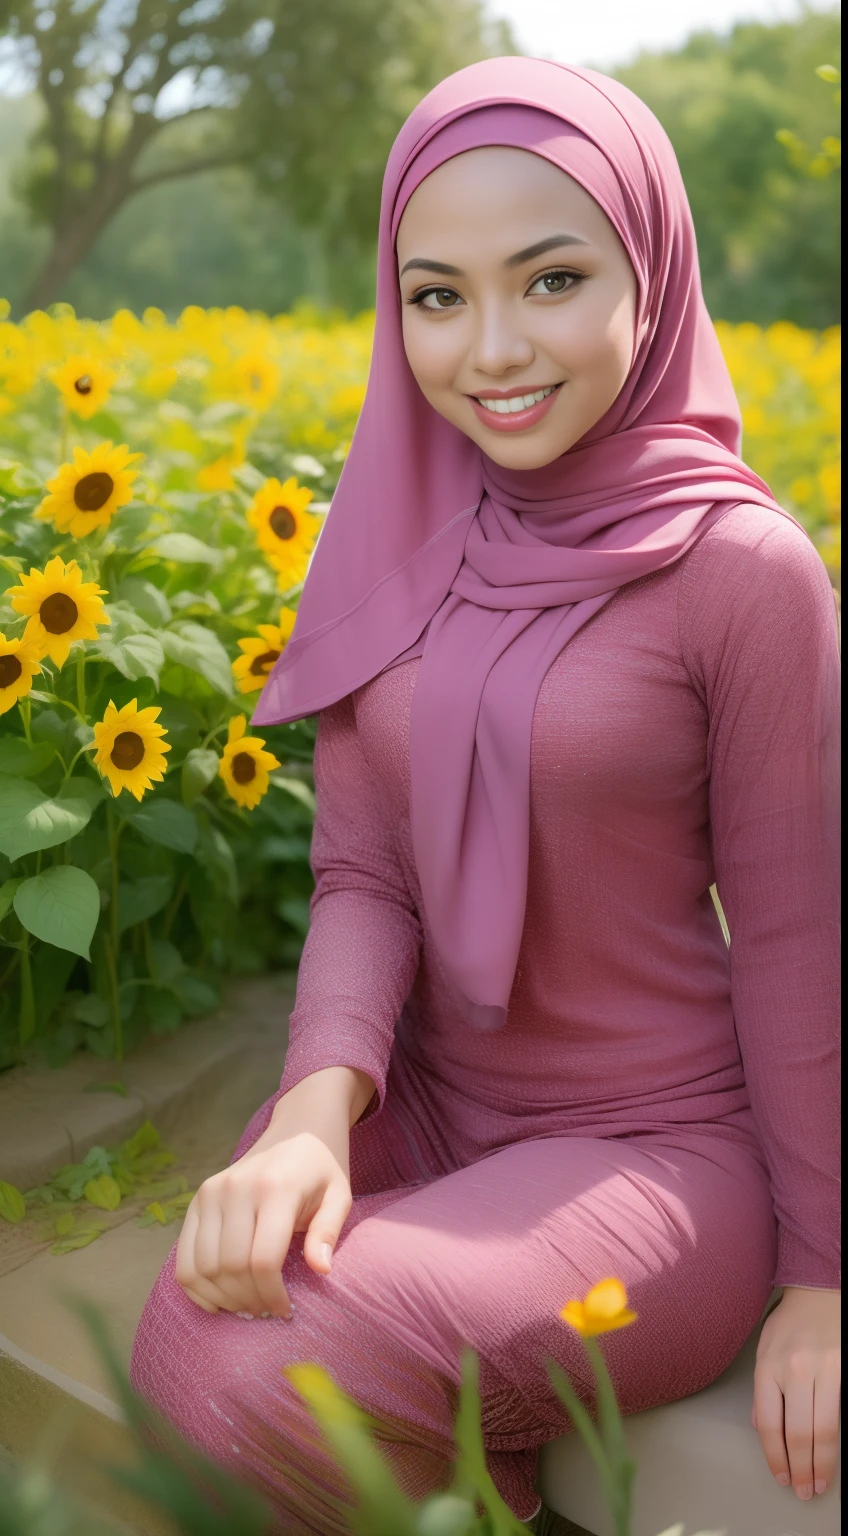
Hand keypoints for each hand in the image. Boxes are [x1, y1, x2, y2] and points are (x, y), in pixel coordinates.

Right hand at [175, 1124, 351, 1318]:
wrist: (295, 1132)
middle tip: (266, 1311)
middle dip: (249, 1300)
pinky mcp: (197, 1199)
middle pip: (231, 1268)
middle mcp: (236, 1189)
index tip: (285, 1312)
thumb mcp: (339, 1195)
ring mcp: (211, 1192)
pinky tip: (219, 1299)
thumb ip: (329, 1232)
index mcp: (275, 1188)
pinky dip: (196, 1287)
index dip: (273, 1295)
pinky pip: (184, 1257)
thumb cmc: (320, 1171)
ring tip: (246, 1306)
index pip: (263, 1260)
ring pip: (203, 1267)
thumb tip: (321, 1270)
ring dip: (223, 1298)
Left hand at [752, 1286, 840, 1499]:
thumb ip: (763, 1389)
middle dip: (801, 1469)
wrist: (819, 1290)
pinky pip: (840, 1413)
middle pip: (798, 1433)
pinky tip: (834, 1456)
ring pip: (823, 1429)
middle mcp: (794, 1370)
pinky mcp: (843, 1370)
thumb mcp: (764, 1349)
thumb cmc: (791, 1322)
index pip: (770, 1424)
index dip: (776, 1457)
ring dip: (822, 1463)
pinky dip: (837, 1441)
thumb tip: (761, 1426)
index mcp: (768, 1366)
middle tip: (804, 1491)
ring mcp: (823, 1369)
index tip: (782, 1477)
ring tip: (820, 1483)